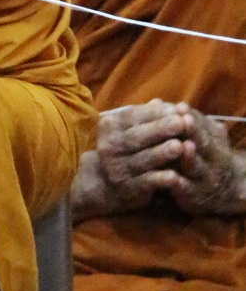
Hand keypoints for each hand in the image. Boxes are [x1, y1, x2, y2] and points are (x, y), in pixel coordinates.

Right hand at [75, 99, 245, 219]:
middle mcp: (109, 146)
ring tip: (179, 146)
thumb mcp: (132, 128)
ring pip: (142, 159)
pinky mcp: (128, 189)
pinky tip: (174, 176)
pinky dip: (159, 179)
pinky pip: (145, 182)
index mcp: (109, 126)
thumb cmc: (128, 148)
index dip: (155, 113)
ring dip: (161, 153)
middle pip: (136, 136)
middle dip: (160, 129)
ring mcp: (117, 168)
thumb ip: (147, 116)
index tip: (177, 109)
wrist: (108, 182)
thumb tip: (161, 101)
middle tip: (182, 122)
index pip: (132, 116)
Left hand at [166, 106, 245, 215]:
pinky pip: (188, 190)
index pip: (203, 126)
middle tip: (183, 120)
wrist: (226, 191)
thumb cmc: (205, 156)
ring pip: (197, 167)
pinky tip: (172, 178)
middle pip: (203, 143)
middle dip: (193, 132)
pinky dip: (180, 184)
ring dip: (190, 157)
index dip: (192, 117)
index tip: (180, 107)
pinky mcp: (195, 198)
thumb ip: (183, 122)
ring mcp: (206, 179)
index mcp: (215, 139)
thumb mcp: (202, 136)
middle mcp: (215, 158)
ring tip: (183, 147)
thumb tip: (158, 102)